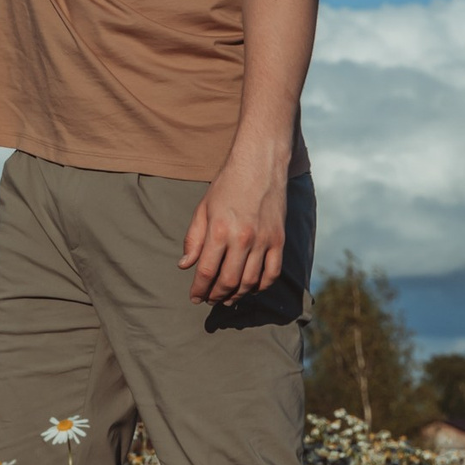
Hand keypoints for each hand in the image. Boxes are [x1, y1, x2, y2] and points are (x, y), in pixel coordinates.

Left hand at [178, 148, 287, 304]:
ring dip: (236, 295)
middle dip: (215, 296)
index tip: (194, 297)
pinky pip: (272, 273)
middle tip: (208, 300)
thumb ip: (194, 239)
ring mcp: (264, 241)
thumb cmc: (227, 185)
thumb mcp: (203, 208)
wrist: (259, 164)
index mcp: (219, 230)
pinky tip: (250, 289)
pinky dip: (261, 286)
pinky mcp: (279, 240)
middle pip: (228, 281)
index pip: (207, 271)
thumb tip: (185, 265)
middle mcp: (243, 239)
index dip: (199, 289)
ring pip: (250, 282)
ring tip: (226, 298)